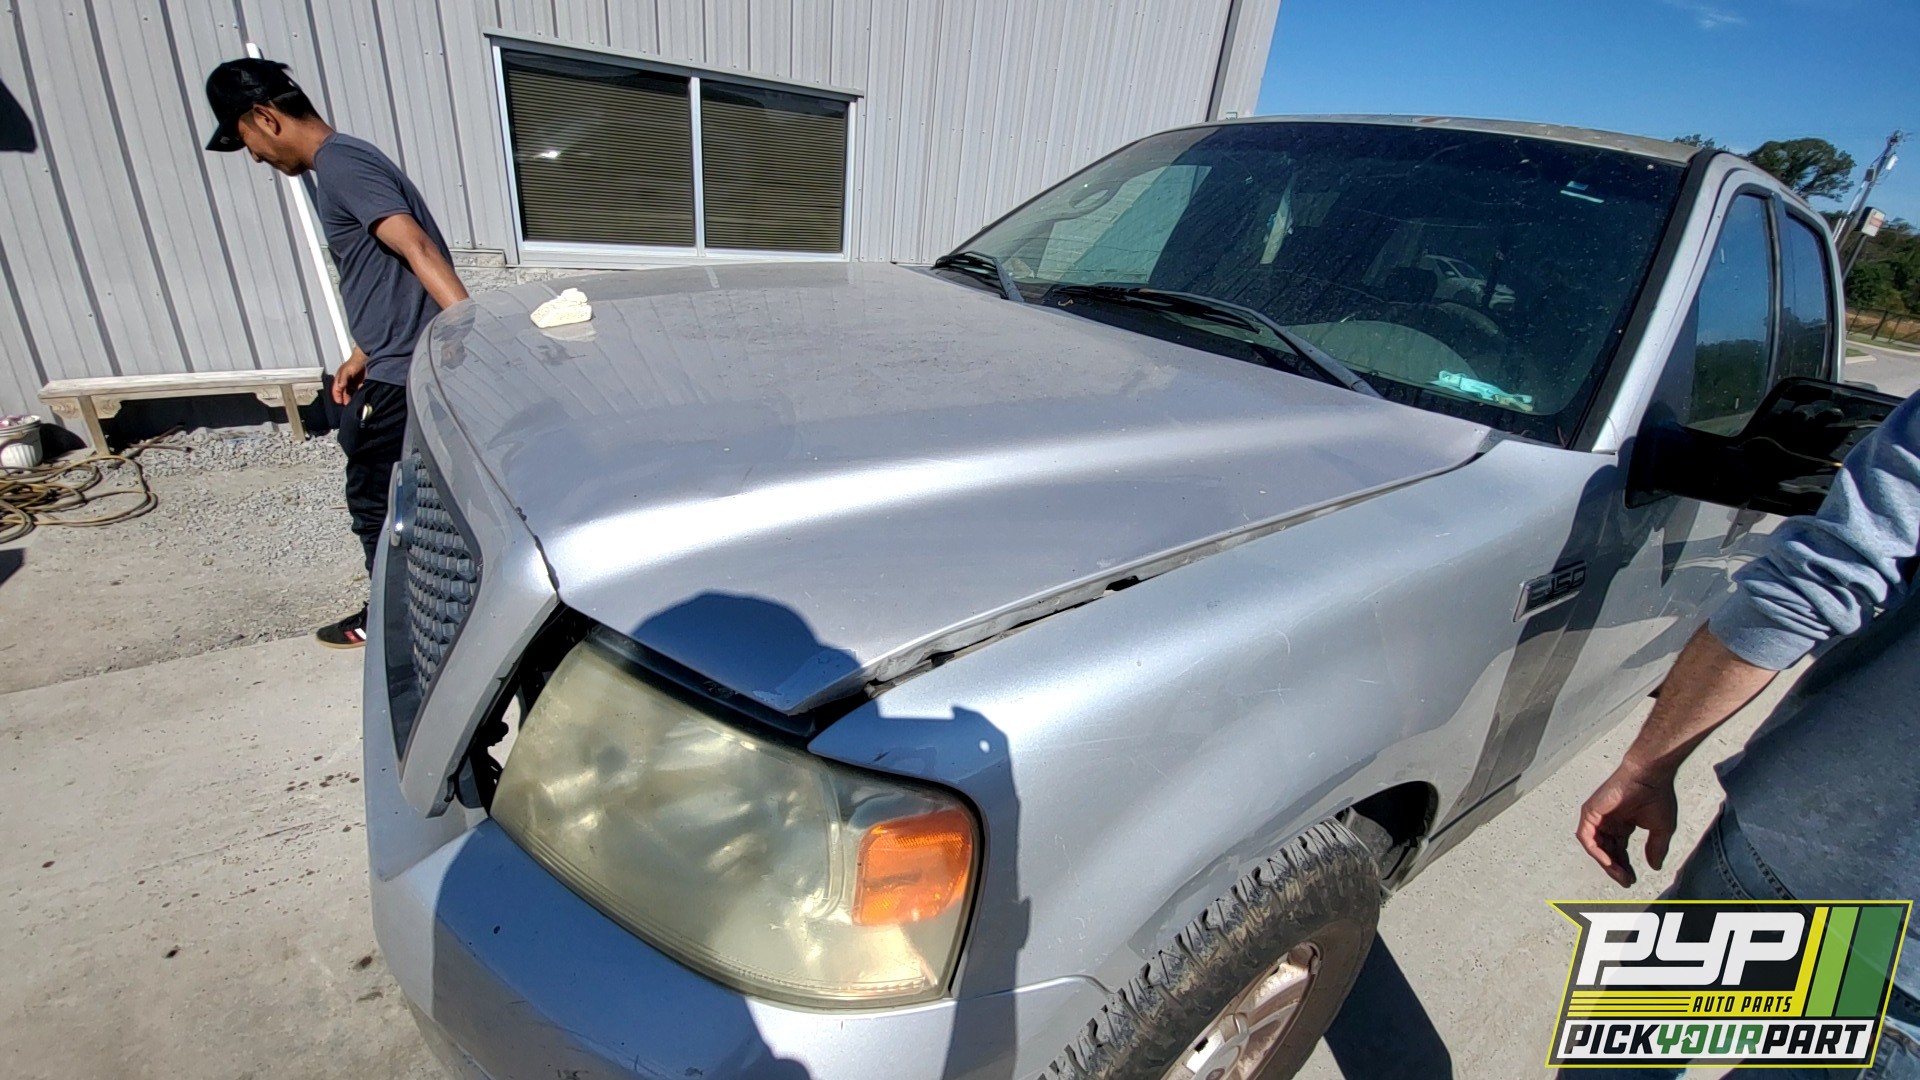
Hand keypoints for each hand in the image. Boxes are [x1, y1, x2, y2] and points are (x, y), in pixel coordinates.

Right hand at [332, 347, 368, 405]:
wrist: (366, 358)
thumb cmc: (354, 362)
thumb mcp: (346, 370)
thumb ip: (342, 379)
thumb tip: (340, 387)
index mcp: (339, 379)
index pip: (336, 389)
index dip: (337, 396)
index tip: (340, 402)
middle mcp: (345, 382)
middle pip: (343, 393)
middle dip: (344, 399)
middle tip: (347, 405)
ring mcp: (352, 383)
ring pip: (350, 393)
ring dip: (351, 398)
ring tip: (353, 403)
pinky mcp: (360, 384)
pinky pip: (357, 391)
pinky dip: (358, 395)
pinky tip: (360, 397)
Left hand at [1575, 762, 1678, 887]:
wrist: (1650, 776)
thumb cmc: (1657, 795)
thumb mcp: (1660, 829)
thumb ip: (1656, 848)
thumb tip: (1654, 867)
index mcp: (1622, 824)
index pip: (1619, 850)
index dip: (1624, 866)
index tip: (1632, 879)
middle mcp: (1608, 821)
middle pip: (1606, 851)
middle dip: (1616, 868)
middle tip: (1626, 880)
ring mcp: (1597, 816)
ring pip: (1595, 847)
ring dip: (1607, 863)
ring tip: (1620, 875)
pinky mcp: (1590, 812)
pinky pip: (1587, 837)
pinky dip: (1596, 852)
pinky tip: (1609, 862)